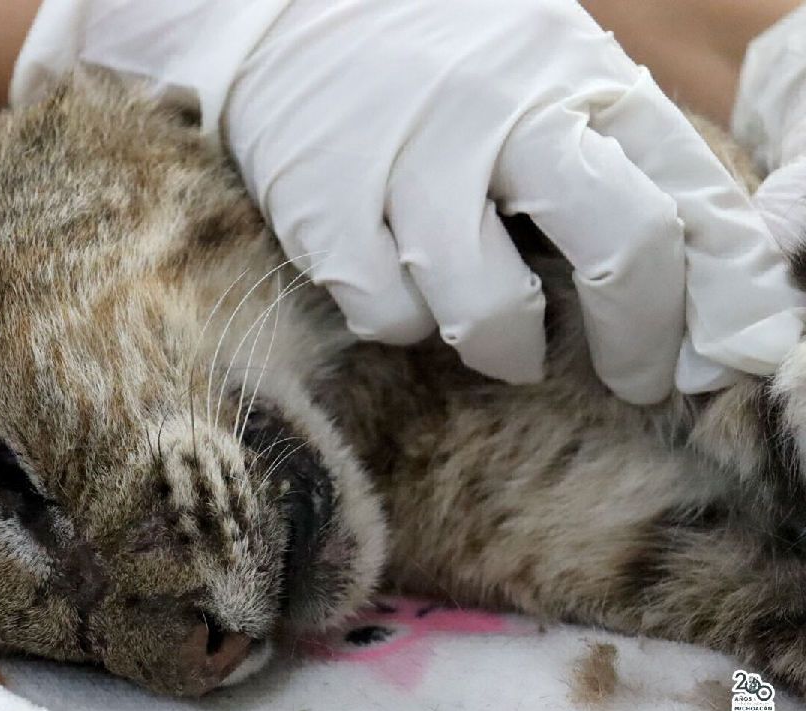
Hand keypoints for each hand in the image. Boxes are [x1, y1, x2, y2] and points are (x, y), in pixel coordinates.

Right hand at [14, 0, 802, 401]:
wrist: (290, 15)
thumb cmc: (442, 65)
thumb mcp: (549, 80)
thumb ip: (628, 168)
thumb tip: (709, 297)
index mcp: (578, 77)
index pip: (688, 201)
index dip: (717, 304)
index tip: (701, 362)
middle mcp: (504, 112)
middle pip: (621, 249)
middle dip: (638, 341)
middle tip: (630, 378)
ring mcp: (411, 164)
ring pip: (493, 312)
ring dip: (507, 346)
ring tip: (498, 331)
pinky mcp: (327, 210)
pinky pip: (392, 319)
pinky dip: (407, 321)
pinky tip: (403, 278)